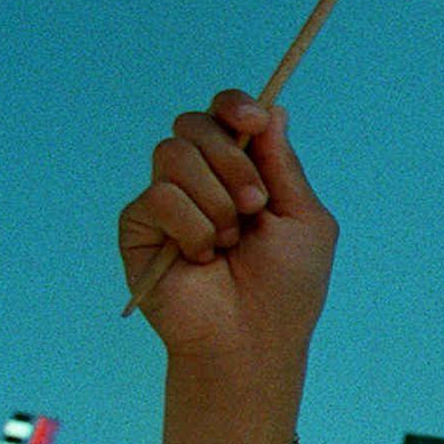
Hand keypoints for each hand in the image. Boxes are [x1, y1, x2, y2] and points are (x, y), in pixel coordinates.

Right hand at [119, 92, 337, 367]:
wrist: (254, 338)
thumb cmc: (287, 287)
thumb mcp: (304, 219)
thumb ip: (283, 163)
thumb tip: (271, 108)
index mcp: (242, 171)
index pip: (225, 115)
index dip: (234, 106)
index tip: (253, 120)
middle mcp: (201, 179)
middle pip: (195, 124)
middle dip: (232, 161)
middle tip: (255, 205)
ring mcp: (167, 200)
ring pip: (174, 154)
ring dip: (215, 201)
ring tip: (230, 242)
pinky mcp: (138, 225)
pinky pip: (159, 196)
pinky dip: (191, 228)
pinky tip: (201, 258)